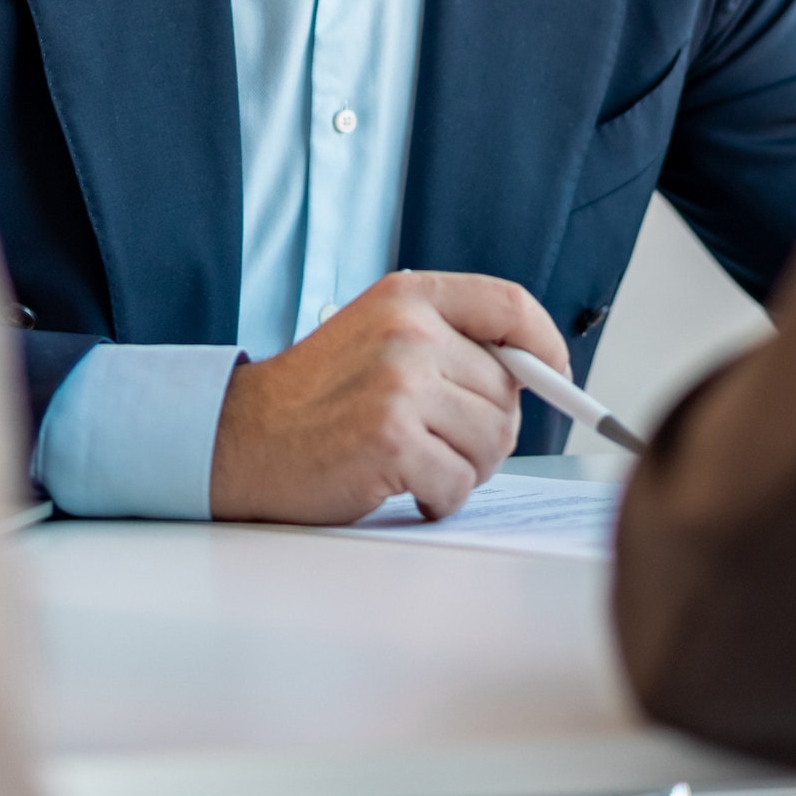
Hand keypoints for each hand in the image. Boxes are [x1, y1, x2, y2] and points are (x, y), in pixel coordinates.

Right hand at [208, 271, 572, 524]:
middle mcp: (407, 332)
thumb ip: (448, 341)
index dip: (545, 344)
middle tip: (438, 442)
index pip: (509, 305)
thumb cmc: (315, 398)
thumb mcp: (378, 337)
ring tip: (415, 461)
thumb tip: (536, 373)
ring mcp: (399, 384)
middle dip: (486, 431)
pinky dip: (440, 498)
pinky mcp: (391, 440)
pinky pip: (459, 483)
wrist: (240, 439)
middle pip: (508, 392)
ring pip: (492, 442)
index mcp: (408, 297)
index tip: (555, 375)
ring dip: (464, 468)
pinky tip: (404, 487)